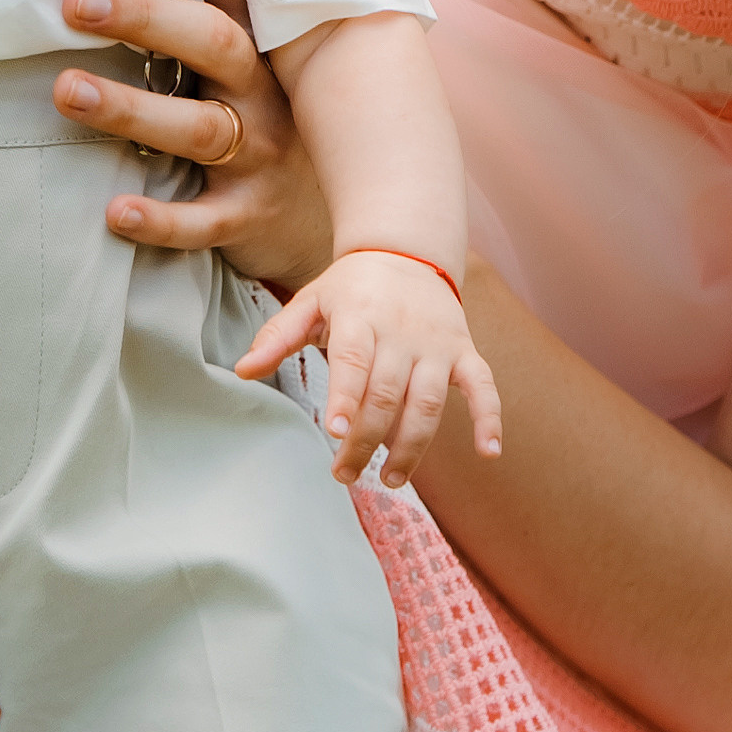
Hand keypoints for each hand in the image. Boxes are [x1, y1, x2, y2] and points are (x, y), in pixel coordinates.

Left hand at [49, 0, 333, 296]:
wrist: (341, 221)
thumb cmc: (280, 122)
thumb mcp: (262, 59)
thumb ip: (211, 10)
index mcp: (263, 39)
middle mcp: (267, 89)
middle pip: (212, 41)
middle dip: (145, 17)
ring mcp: (262, 154)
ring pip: (201, 128)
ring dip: (132, 109)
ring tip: (66, 90)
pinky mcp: (251, 216)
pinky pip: (206, 220)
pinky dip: (163, 219)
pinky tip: (115, 212)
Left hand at [237, 250, 503, 483]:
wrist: (406, 252)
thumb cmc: (351, 287)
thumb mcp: (311, 301)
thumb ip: (278, 337)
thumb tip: (241, 371)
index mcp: (361, 316)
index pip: (353, 361)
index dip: (345, 398)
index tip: (333, 432)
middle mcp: (403, 331)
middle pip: (387, 394)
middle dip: (366, 439)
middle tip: (344, 474)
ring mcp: (437, 344)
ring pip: (428, 402)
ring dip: (412, 446)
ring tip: (391, 479)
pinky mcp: (464, 353)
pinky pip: (483, 386)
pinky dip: (489, 418)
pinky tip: (490, 454)